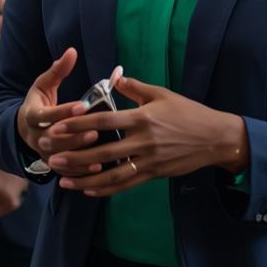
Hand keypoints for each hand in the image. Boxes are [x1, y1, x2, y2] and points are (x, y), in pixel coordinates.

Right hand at [14, 51, 106, 177]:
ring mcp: (42, 153)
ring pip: (59, 158)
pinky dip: (80, 172)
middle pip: (52, 140)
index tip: (81, 106)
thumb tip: (71, 51)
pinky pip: (65, 171)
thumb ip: (57, 70)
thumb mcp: (43, 85)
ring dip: (79, 155)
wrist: (24, 129)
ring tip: (99, 148)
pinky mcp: (51, 165)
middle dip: (73, 137)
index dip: (63, 112)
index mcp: (31, 115)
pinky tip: (98, 167)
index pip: (45, 115)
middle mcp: (35, 137)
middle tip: (95, 131)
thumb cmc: (39, 103)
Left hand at [46, 75, 248, 197]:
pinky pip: (126, 184)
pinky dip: (105, 189)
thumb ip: (135, 87)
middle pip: (102, 152)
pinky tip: (88, 190)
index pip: (104, 121)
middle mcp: (143, 141)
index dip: (78, 125)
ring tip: (63, 180)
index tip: (58, 127)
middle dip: (75, 156)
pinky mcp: (154, 174)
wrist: (215, 138)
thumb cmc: (188, 112)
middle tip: (51, 157)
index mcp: (142, 118)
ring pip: (111, 174)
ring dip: (85, 178)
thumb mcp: (162, 94)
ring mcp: (148, 160)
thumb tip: (115, 76)